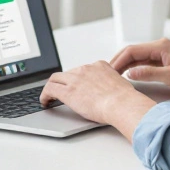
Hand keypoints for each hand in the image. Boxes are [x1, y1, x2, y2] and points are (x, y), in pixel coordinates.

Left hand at [39, 61, 154, 140]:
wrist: (122, 104)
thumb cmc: (125, 99)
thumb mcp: (120, 84)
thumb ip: (112, 84)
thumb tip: (112, 92)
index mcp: (99, 66)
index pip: (83, 69)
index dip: (77, 78)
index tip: (75, 84)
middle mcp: (86, 69)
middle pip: (68, 72)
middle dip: (63, 81)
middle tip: (60, 90)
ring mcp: (75, 79)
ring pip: (56, 78)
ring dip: (52, 87)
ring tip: (49, 96)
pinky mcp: (68, 91)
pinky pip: (50, 89)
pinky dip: (45, 95)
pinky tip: (45, 102)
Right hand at [110, 38, 169, 95]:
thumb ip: (149, 74)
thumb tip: (130, 73)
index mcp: (161, 46)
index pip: (132, 50)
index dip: (119, 60)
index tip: (110, 71)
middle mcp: (161, 46)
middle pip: (133, 51)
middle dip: (119, 61)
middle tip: (108, 73)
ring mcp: (164, 52)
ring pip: (139, 56)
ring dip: (127, 64)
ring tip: (115, 75)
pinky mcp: (167, 59)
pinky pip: (146, 61)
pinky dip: (136, 67)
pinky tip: (131, 75)